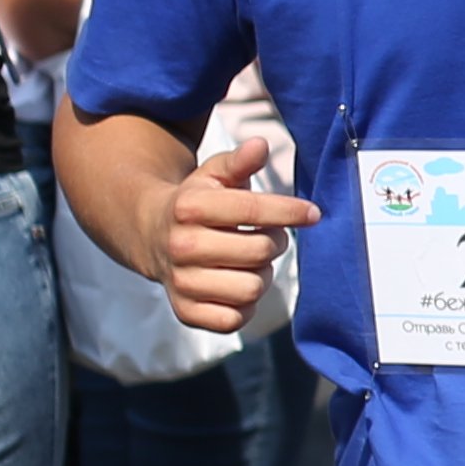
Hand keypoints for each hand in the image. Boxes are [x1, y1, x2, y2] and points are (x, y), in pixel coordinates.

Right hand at [159, 134, 316, 335]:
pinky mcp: (185, 311)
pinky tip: (235, 285)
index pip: (252, 210)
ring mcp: (181, 281)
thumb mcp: (213, 175)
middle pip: (260, 251)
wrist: (151, 234)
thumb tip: (260, 145)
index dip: (290, 211)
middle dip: (274, 242)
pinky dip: (244, 306)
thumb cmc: (196, 202)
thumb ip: (239, 161)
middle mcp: (181, 246)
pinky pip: (234, 319)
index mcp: (189, 207)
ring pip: (251, 288)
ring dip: (261, 275)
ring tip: (248, 261)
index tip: (313, 213)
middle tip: (267, 236)